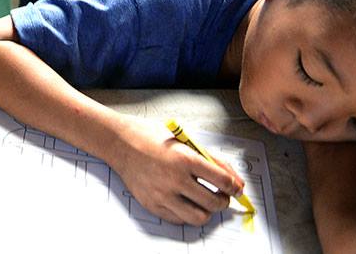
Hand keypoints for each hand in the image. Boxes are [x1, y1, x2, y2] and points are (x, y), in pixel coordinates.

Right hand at [112, 118, 244, 224]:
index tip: (236, 188)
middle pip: (215, 202)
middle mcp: (174, 178)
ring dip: (207, 210)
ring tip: (204, 201)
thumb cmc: (150, 137)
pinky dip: (187, 213)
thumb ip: (211, 160)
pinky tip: (185, 201)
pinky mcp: (152, 204)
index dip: (235, 186)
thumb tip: (234, 180)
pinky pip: (179, 219)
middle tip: (221, 195)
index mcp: (184, 158)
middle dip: (224, 200)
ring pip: (199, 217)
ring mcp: (162, 194)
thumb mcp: (184, 141)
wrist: (119, 142)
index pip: (223, 181)